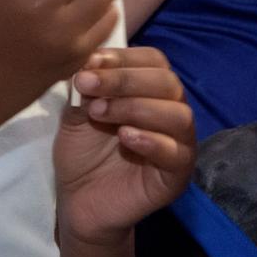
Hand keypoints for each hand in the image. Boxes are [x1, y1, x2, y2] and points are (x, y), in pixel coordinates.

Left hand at [54, 47, 195, 246]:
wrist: (78, 199)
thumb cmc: (82, 151)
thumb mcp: (78, 111)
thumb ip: (88, 87)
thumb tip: (91, 60)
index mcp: (150, 91)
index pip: (154, 61)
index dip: (124, 57)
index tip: (91, 61)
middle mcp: (171, 112)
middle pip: (167, 82)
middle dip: (124, 79)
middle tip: (87, 85)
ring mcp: (178, 145)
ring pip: (178, 114)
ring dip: (136, 107)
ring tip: (99, 113)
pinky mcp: (177, 176)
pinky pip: (178, 153)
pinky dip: (152, 140)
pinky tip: (124, 137)